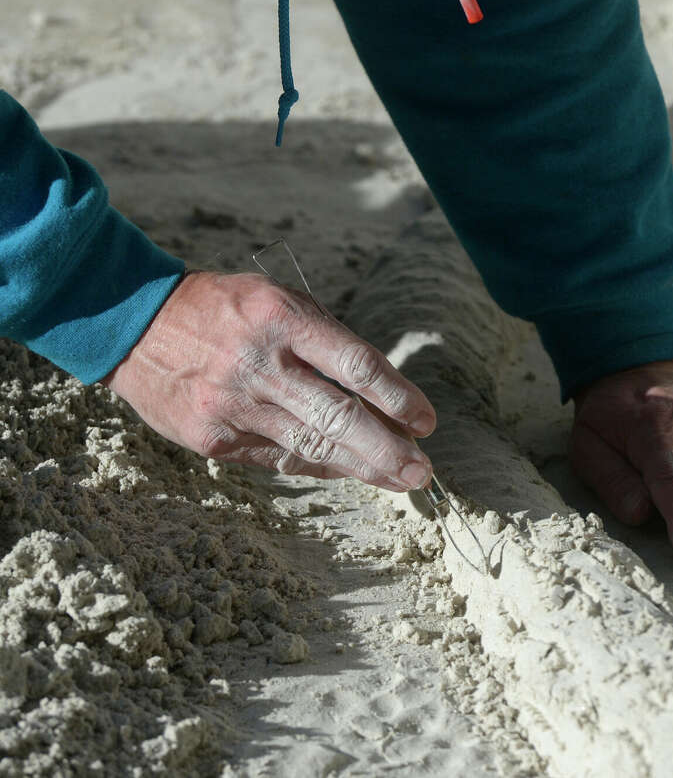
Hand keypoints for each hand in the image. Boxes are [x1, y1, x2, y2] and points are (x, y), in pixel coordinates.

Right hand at [103, 271, 435, 491]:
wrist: (137, 325)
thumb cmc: (228, 310)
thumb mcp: (281, 301)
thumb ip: (328, 343)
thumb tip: (385, 396)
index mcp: (283, 319)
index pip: (355, 365)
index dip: (397, 397)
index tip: (426, 421)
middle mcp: (259, 363)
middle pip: (338, 416)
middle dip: (388, 449)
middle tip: (422, 471)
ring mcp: (233, 405)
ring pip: (312, 445)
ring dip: (363, 467)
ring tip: (400, 479)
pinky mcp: (213, 438)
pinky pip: (280, 458)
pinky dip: (321, 464)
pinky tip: (350, 471)